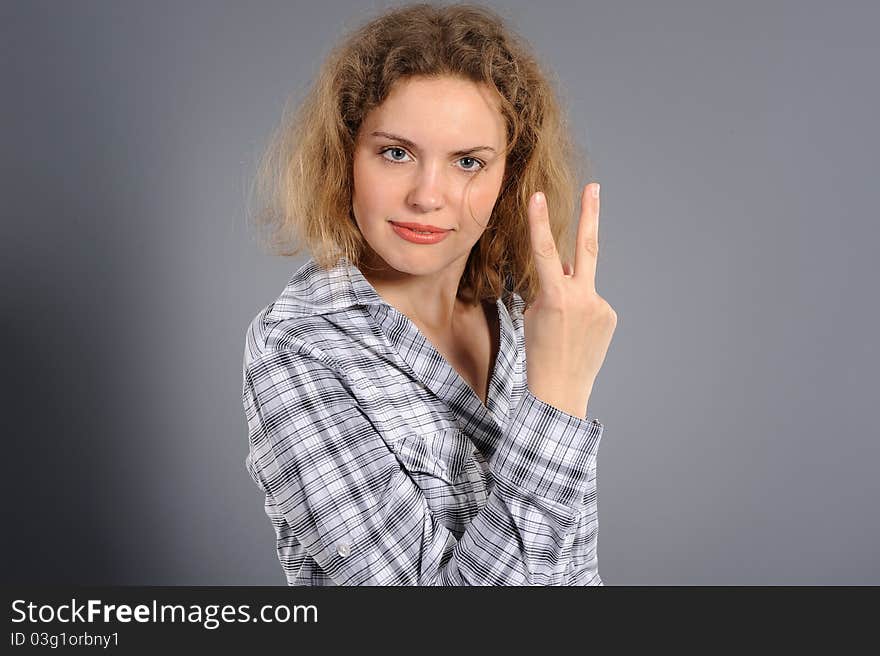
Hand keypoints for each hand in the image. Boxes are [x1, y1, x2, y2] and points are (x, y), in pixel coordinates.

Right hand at [523, 183, 617, 418]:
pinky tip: (576, 334)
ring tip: (562, 328)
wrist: (559, 390)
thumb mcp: (533, 316)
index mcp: (556, 297)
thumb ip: (551, 288)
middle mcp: (583, 298)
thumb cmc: (537, 354)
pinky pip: (592, 303)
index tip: (538, 195)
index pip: (544, 251)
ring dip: (569, 297)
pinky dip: (581, 312)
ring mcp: (601, 307)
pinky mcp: (610, 316)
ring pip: (582, 286)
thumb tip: (566, 270)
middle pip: (588, 247)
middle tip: (593, 187)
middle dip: (590, 215)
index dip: (539, 221)